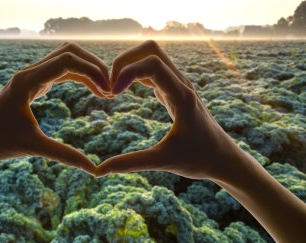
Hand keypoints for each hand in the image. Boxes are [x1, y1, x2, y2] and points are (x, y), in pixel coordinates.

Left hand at [0, 42, 110, 174]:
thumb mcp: (32, 147)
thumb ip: (64, 155)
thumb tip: (93, 169)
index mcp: (27, 81)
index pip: (67, 60)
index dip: (93, 72)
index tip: (109, 92)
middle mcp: (30, 72)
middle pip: (70, 52)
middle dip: (94, 66)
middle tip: (111, 89)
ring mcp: (32, 76)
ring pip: (67, 59)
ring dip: (88, 70)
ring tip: (105, 91)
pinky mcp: (34, 83)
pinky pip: (62, 71)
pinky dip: (80, 77)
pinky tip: (92, 90)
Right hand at [96, 40, 243, 179]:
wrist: (223, 158)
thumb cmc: (199, 160)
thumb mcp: (163, 161)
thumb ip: (131, 163)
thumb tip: (100, 171)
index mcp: (182, 96)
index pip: (152, 64)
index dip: (126, 72)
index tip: (112, 95)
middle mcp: (181, 84)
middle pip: (150, 49)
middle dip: (124, 61)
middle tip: (110, 87)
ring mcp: (178, 85)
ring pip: (151, 56)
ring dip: (128, 66)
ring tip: (113, 91)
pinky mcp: (174, 91)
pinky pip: (152, 71)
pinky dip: (134, 75)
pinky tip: (123, 93)